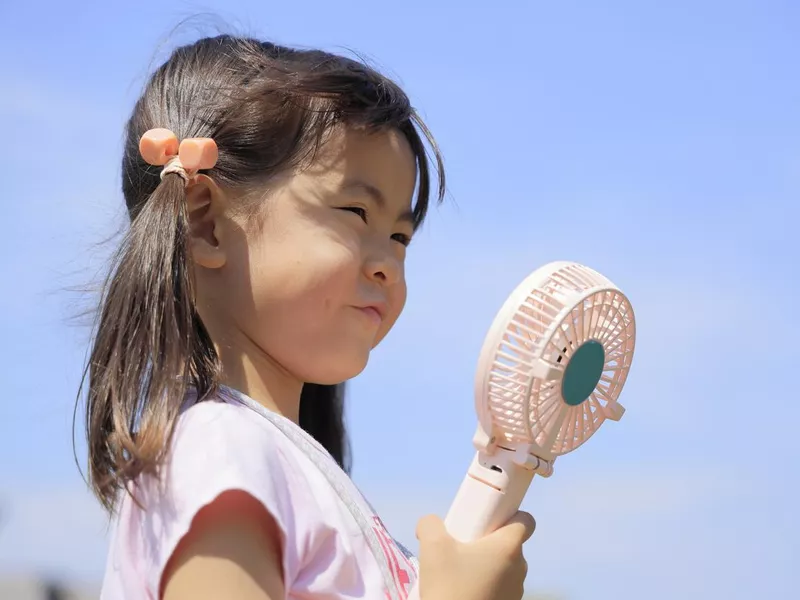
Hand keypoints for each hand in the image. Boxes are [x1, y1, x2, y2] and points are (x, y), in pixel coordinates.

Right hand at [415, 511, 534, 599]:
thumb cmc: (449, 586)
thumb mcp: (432, 546)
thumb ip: (431, 524)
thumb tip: (431, 524)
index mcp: (509, 547)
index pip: (526, 521)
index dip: (509, 516)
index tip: (487, 521)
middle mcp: (520, 567)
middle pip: (511, 544)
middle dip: (490, 542)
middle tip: (464, 546)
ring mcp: (517, 591)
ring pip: (505, 567)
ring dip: (488, 565)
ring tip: (460, 573)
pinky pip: (501, 587)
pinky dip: (487, 585)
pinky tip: (465, 591)